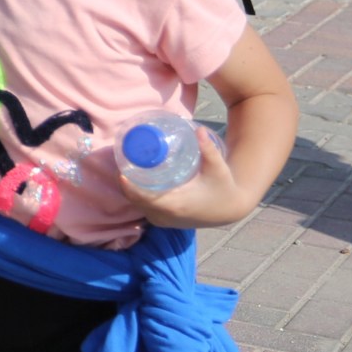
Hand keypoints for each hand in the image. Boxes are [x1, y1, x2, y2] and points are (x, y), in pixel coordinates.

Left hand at [119, 131, 257, 228]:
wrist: (230, 208)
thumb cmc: (223, 186)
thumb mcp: (217, 168)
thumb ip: (208, 149)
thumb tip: (198, 130)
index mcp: (175, 205)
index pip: (143, 198)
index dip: (128, 186)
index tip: (121, 170)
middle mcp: (166, 216)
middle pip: (135, 200)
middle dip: (126, 182)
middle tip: (123, 159)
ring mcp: (164, 221)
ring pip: (138, 205)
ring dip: (130, 189)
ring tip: (128, 166)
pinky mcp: (164, 221)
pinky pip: (144, 208)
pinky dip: (137, 196)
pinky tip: (134, 180)